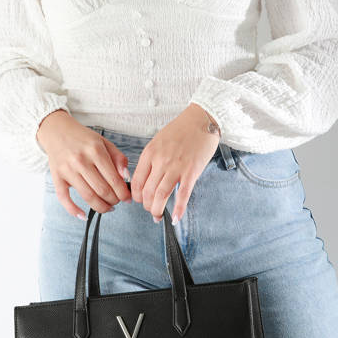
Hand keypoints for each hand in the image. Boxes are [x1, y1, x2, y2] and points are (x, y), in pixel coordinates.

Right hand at [36, 109, 131, 219]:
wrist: (57, 130)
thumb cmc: (83, 138)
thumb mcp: (104, 142)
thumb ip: (118, 158)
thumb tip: (126, 177)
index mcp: (95, 151)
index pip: (114, 179)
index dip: (123, 192)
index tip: (127, 198)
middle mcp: (81, 160)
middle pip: (102, 190)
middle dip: (114, 200)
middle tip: (118, 201)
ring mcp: (67, 170)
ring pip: (87, 196)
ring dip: (101, 207)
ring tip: (108, 207)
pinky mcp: (57, 177)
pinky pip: (64, 198)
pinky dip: (74, 210)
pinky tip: (83, 216)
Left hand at [130, 103, 220, 223]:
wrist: (202, 119)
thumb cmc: (181, 130)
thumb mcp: (158, 142)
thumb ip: (151, 160)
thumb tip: (145, 179)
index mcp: (149, 154)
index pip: (136, 182)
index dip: (135, 196)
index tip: (139, 201)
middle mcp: (160, 161)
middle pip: (147, 191)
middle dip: (146, 205)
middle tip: (150, 210)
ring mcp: (176, 167)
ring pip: (162, 195)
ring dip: (158, 209)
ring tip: (158, 216)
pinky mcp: (191, 172)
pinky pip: (183, 194)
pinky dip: (179, 209)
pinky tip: (175, 218)